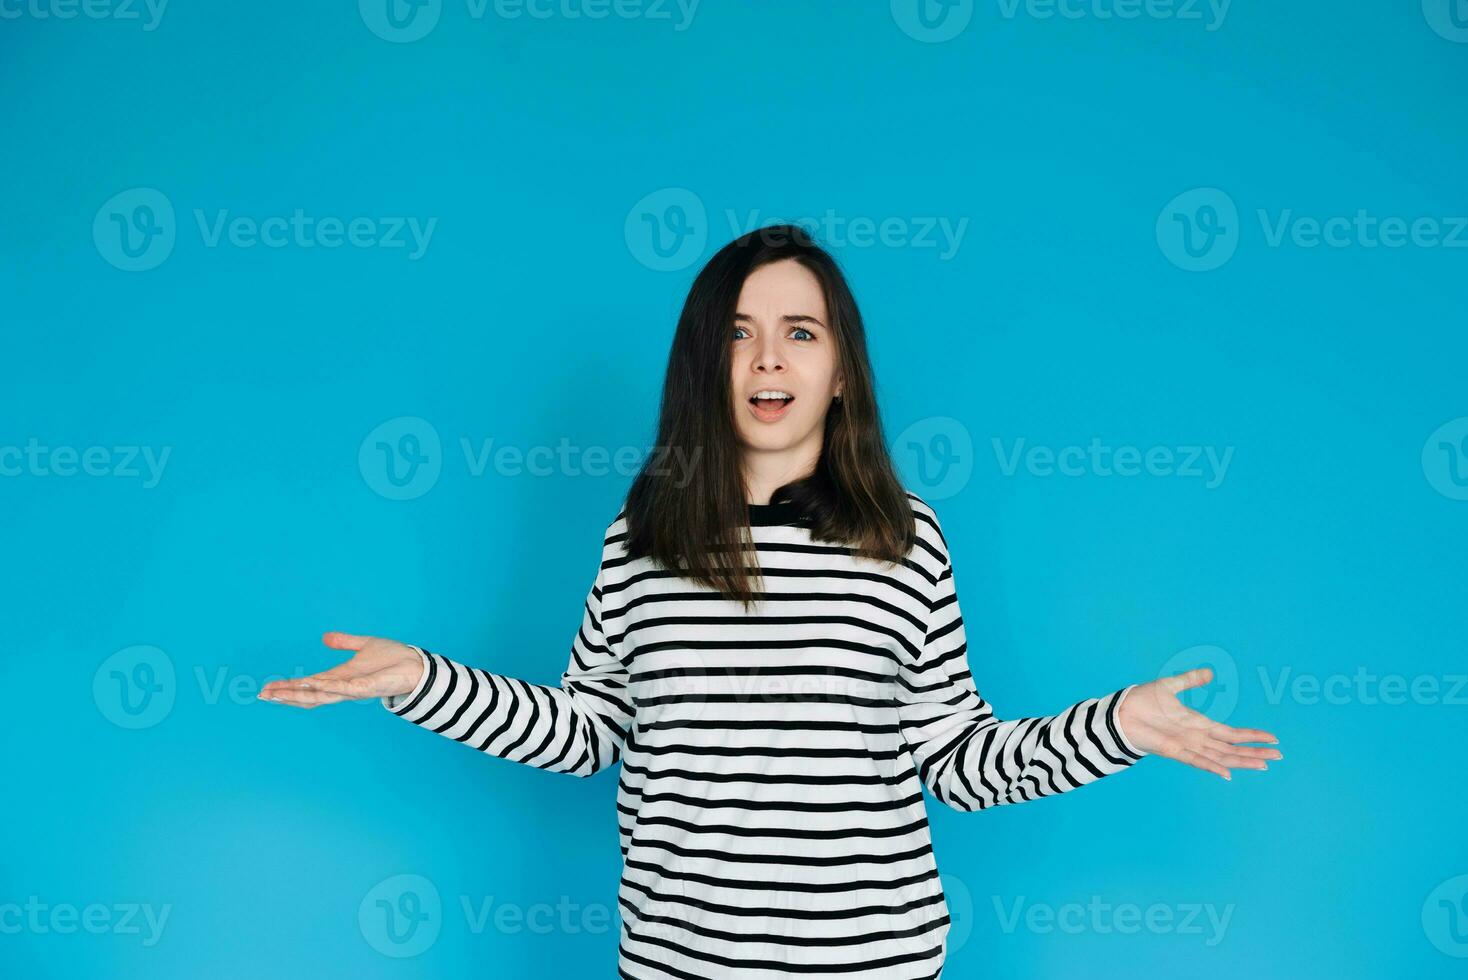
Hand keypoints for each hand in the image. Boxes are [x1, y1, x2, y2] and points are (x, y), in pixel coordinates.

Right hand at [257, 632, 424, 707]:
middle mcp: (342, 687)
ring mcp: (352, 690)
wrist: (417, 666)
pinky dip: (323, 687)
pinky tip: (308, 684)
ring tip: (275, 693)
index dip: (288, 686)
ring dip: (296, 694)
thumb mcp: (364, 645)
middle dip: (285, 694)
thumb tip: (324, 637)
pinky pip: (340, 688)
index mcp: (339, 677)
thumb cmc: (394, 659)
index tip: (267, 687)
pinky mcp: (364, 688)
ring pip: (319, 695)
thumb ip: (344, 642)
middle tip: (263, 694)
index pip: (308, 685)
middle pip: (308, 695)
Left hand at [1117, 667, 1281, 779]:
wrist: (1120, 712)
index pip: (1231, 733)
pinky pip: (1196, 760)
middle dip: (1255, 752)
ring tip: (1264, 765)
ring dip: (1241, 761)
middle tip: (1279, 757)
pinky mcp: (1173, 751)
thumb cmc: (1143, 701)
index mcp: (1198, 723)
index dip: (1251, 736)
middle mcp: (1197, 737)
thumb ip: (1190, 680)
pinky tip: (1228, 773)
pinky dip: (1212, 766)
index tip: (1273, 738)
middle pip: (1232, 748)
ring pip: (1220, 757)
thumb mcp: (1170, 686)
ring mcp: (1187, 745)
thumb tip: (1210, 673)